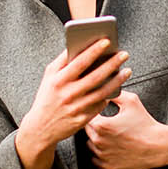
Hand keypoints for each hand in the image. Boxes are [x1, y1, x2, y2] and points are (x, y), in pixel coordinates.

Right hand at [16, 40, 129, 168]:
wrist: (41, 127)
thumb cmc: (47, 98)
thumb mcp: (49, 77)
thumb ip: (62, 61)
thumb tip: (76, 45)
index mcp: (58, 81)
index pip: (79, 62)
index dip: (94, 51)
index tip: (107, 41)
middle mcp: (68, 94)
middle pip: (95, 76)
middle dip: (112, 63)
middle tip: (124, 54)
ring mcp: (76, 108)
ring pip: (102, 92)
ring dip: (117, 80)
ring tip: (126, 70)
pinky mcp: (83, 119)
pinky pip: (100, 105)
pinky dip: (109, 95)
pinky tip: (116, 87)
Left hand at [85, 91, 167, 168]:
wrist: (158, 146)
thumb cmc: (145, 124)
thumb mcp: (131, 102)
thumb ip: (114, 93)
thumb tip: (104, 89)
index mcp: (101, 125)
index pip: (85, 116)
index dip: (91, 113)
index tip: (98, 112)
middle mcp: (98, 141)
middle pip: (86, 131)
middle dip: (93, 126)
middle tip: (106, 123)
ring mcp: (103, 155)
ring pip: (90, 145)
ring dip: (96, 140)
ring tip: (110, 136)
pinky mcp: (108, 166)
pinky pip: (96, 159)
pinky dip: (100, 154)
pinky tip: (111, 147)